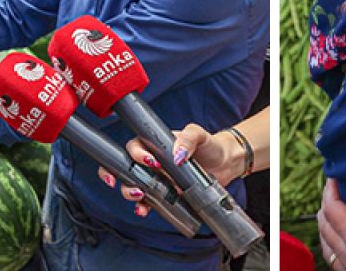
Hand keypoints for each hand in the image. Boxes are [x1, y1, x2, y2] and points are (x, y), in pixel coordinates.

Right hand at [100, 123, 240, 215]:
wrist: (225, 165)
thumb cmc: (210, 145)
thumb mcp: (200, 135)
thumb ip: (188, 138)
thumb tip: (177, 153)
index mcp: (156, 144)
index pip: (134, 146)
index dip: (133, 154)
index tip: (148, 162)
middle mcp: (153, 162)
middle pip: (126, 167)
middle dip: (120, 176)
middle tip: (134, 185)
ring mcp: (158, 178)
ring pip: (133, 185)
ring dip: (130, 193)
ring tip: (140, 197)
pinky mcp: (166, 194)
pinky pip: (149, 201)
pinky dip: (143, 207)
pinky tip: (144, 210)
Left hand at [318, 179, 345, 270]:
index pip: (331, 208)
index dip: (330, 191)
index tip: (334, 179)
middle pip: (325, 223)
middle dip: (326, 204)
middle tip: (333, 191)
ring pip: (326, 241)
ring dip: (326, 222)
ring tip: (333, 211)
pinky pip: (333, 257)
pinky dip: (330, 242)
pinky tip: (338, 239)